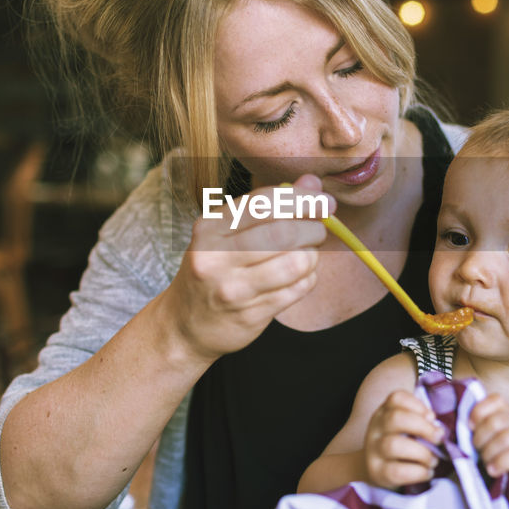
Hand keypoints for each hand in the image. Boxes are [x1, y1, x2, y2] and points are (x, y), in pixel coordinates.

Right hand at [165, 174, 329, 359]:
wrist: (184, 326)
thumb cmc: (211, 271)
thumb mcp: (226, 233)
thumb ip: (269, 206)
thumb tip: (312, 182)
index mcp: (210, 227)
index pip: (265, 202)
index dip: (302, 198)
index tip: (325, 201)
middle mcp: (217, 257)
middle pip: (283, 233)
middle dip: (313, 228)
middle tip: (319, 230)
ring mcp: (233, 289)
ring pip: (295, 263)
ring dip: (313, 256)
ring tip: (308, 255)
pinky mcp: (251, 315)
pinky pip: (297, 290)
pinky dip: (309, 279)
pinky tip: (301, 276)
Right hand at [363, 389, 443, 488]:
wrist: (376, 469)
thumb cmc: (402, 443)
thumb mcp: (406, 427)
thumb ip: (422, 422)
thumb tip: (439, 428)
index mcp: (385, 412)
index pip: (397, 398)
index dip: (418, 405)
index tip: (432, 417)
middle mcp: (377, 428)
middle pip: (396, 419)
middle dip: (423, 428)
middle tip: (439, 438)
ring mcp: (374, 450)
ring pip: (394, 445)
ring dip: (421, 453)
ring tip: (434, 460)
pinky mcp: (377, 472)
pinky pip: (397, 471)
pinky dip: (418, 472)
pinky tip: (427, 472)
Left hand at [471, 394, 508, 508]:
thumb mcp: (494, 446)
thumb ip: (483, 433)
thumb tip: (456, 426)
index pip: (496, 400)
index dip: (479, 412)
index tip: (470, 428)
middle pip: (497, 420)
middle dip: (480, 438)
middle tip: (478, 453)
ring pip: (506, 436)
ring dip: (489, 452)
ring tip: (487, 465)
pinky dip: (501, 462)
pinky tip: (494, 471)